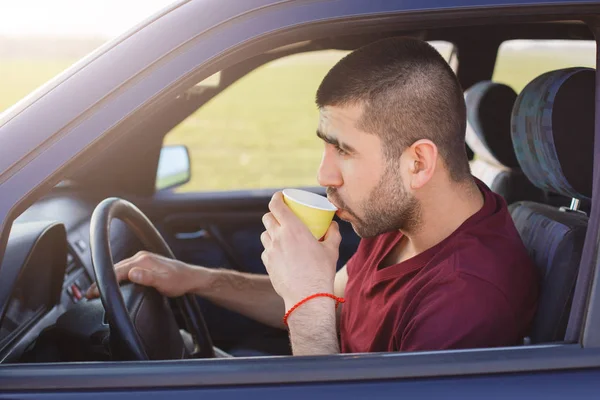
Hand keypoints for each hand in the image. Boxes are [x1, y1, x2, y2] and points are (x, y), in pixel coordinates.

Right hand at [86, 251, 200, 298]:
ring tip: (96, 290)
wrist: (191, 277)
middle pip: (115, 269)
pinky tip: (112, 283)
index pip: (117, 271)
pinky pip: (125, 270)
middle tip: (89, 294)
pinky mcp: (144, 265)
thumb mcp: (165, 282)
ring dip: (107, 278)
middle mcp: (141, 257)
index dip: (104, 282)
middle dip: (101, 280)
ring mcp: (142, 260)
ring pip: (119, 269)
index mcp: (143, 260)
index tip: (94, 292)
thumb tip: (132, 274)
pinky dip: (115, 277)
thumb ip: (148, 278)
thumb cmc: (180, 281)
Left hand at [260, 192, 340, 308]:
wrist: (307, 297)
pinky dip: (272, 248)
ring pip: (264, 234)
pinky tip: (281, 253)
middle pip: (267, 217)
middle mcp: (278, 237)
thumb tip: (332, 225)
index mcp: (293, 229)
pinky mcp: (267, 264)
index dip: (277, 198)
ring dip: (271, 231)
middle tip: (283, 216)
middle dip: (273, 214)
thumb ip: (333, 234)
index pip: (276, 205)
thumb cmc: (321, 272)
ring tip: (281, 234)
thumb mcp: (332, 250)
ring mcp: (270, 251)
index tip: (281, 196)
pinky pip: (266, 250)